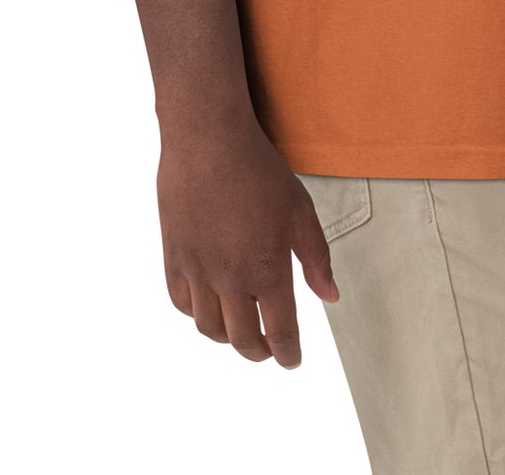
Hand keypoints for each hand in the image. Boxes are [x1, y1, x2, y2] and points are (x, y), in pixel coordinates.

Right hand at [156, 110, 338, 367]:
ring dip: (227, 337)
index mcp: (266, 270)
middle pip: (242, 340)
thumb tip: (330, 296)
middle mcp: (230, 279)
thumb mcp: (301, 212)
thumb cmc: (259, 172)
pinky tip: (208, 304)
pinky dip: (196, 313)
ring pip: (209, 328)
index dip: (287, 354)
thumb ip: (317, 259)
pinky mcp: (174, 257)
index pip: (280, 332)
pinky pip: (181, 303)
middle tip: (268, 349)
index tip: (292, 361)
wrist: (209, 142)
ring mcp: (198, 271)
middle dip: (259, 352)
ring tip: (240, 328)